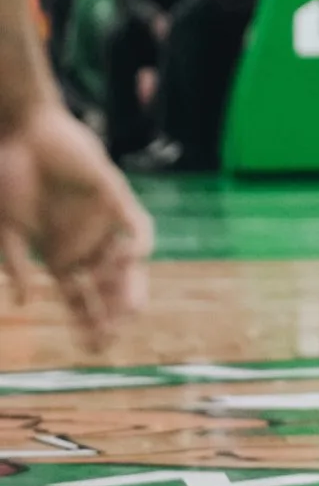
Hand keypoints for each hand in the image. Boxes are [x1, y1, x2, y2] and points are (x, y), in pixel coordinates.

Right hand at [0, 100, 152, 350]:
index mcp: (58, 257)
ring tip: (127, 312)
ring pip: (124, 262)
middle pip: (105, 286)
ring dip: (127, 286)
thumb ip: (16, 265)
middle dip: (111, 313)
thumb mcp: (8, 231)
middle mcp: (83, 243)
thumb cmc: (10, 181)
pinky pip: (135, 223)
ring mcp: (100, 221)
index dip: (86, 323)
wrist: (24, 135)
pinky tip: (135, 259)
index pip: (78, 299)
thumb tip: (26, 302)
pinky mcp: (113, 195)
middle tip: (113, 339)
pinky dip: (139, 241)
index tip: (93, 350)